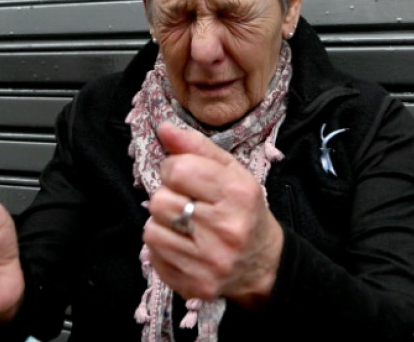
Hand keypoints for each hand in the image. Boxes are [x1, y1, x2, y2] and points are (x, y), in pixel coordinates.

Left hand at [143, 122, 283, 310]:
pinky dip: (162, 247)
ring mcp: (211, 262)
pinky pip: (154, 255)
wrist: (263, 263)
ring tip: (184, 225)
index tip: (185, 177)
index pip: (178, 169)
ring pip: (151, 230)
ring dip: (162, 224)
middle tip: (187, 203)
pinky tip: (184, 245)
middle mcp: (226, 230)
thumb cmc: (243, 209)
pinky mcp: (196, 285)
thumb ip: (195, 147)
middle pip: (160, 201)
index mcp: (238, 194)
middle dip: (167, 198)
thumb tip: (163, 128)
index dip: (174, 169)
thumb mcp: (230, 171)